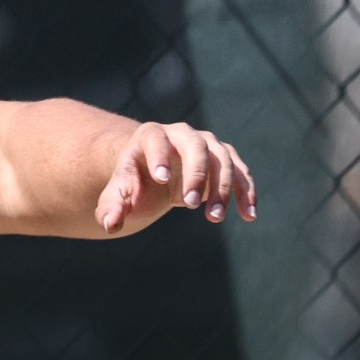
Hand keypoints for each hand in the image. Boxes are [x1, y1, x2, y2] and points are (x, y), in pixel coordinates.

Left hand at [95, 121, 255, 234]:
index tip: (161, 180)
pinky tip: (249, 215)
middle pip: (195, 146)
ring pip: (222, 159)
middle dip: (196, 175)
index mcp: (150, 136)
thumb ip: (112, 207)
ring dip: (222, 189)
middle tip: (190, 205)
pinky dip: (246, 192)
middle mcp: (181, 134)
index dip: (159, 156)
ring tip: (214, 218)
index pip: (155, 140)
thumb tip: (110, 226)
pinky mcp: (226, 158)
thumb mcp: (119, 193)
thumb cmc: (135, 182)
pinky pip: (240, 172)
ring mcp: (207, 143)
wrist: (156, 173)